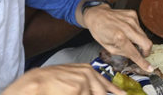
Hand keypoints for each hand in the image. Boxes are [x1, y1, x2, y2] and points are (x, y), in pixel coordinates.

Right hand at [2, 63, 122, 93]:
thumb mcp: (73, 76)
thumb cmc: (53, 80)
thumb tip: (97, 91)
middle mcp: (88, 73)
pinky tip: (67, 92)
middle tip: (92, 93)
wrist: (38, 81)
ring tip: (69, 90)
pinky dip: (78, 94)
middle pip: (100, 93)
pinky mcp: (78, 89)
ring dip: (84, 94)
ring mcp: (84, 81)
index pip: (105, 82)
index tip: (123, 94)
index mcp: (88, 70)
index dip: (115, 90)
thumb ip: (87, 83)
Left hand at [81, 5, 153, 71]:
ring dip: (140, 41)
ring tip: (129, 40)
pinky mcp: (133, 14)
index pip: (134, 53)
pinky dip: (136, 32)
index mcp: (118, 37)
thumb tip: (135, 56)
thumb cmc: (99, 31)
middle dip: (146, 51)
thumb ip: (122, 53)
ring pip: (144, 35)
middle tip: (141, 54)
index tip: (150, 68)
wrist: (97, 14)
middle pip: (146, 43)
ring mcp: (131, 19)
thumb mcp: (108, 47)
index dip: (143, 62)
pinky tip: (127, 31)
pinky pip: (140, 27)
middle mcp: (127, 27)